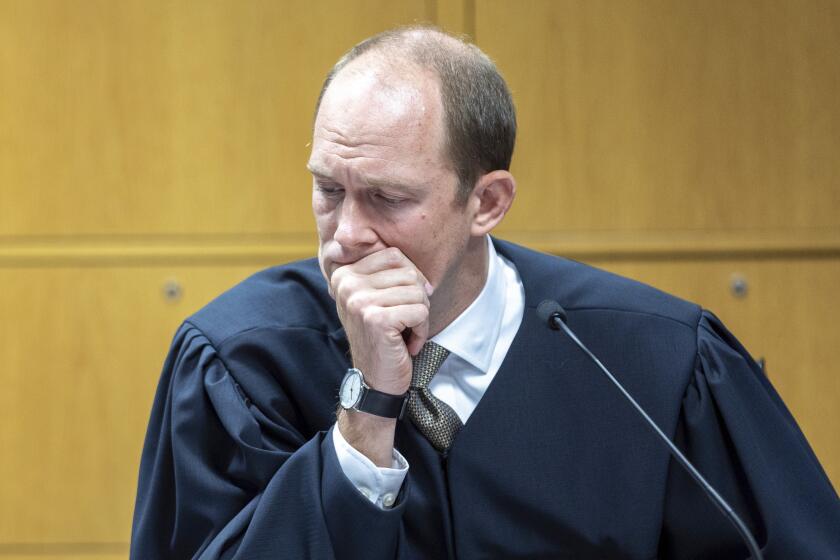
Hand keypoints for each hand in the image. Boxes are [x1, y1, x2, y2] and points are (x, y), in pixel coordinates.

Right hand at [331, 247, 432, 395]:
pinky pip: (420, 311)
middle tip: (404, 323)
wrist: (373, 381)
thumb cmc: (381, 338)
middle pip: (409, 273)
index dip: (411, 279)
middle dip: (417, 300)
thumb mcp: (375, 298)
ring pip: (418, 292)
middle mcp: (346, 283)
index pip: (394, 254)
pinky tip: (406, 344)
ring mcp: (358, 300)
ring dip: (420, 317)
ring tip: (403, 333)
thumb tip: (414, 247)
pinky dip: (421, 331)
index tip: (402, 304)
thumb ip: (385, 271)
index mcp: (344, 272)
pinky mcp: (375, 319)